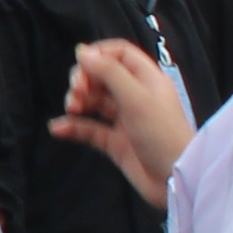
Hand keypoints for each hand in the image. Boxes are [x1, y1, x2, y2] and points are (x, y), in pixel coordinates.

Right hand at [54, 39, 192, 202]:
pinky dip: (73, 127)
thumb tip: (82, 51)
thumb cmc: (161, 133)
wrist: (175, 180)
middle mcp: (136, 96)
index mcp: (147, 80)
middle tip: (76, 90)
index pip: (120, 54)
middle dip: (85, 79)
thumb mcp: (136, 98)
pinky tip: (58, 128)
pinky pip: (90, 130)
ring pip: (95, 102)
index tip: (81, 62)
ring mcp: (125, 120)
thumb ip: (109, 73)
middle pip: (103, 77)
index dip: (99, 53)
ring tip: (72, 108)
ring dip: (79, 101)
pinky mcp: (116, 143)